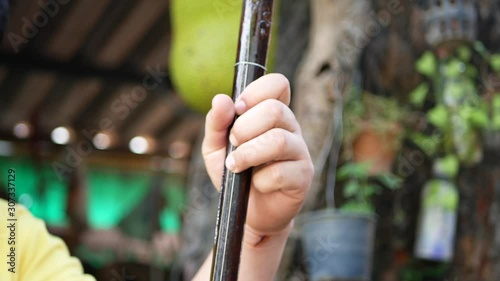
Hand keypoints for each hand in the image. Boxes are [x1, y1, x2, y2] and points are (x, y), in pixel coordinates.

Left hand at [202, 73, 313, 235]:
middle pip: (275, 110)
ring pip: (278, 140)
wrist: (248, 212)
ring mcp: (300, 151)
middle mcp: (290, 128)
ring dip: (248, 154)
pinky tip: (255, 185)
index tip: (237, 110)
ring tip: (235, 166)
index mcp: (273, 114)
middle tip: (233, 143)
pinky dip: (259, 180)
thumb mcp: (216, 148)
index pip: (278, 84)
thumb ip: (217, 124)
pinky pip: (279, 173)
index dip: (255, 92)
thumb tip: (221, 100)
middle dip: (245, 127)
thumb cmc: (235, 174)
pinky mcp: (303, 176)